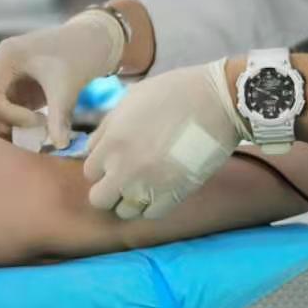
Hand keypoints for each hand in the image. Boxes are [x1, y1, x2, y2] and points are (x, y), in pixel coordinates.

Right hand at [0, 13, 124, 145]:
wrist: (88, 43)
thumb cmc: (77, 57)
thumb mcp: (67, 86)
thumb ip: (59, 116)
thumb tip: (60, 145)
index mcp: (5, 58)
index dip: (7, 114)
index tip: (38, 121)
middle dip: (2, 125)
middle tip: (31, 135)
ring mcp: (1, 80)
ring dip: (5, 129)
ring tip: (35, 135)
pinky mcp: (10, 91)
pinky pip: (0, 115)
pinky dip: (13, 128)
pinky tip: (36, 132)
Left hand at [82, 61, 246, 219]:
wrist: (217, 101)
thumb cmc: (174, 93)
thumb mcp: (130, 100)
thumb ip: (108, 127)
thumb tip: (96, 146)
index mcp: (111, 143)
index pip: (90, 171)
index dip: (102, 166)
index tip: (116, 160)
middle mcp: (124, 168)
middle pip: (100, 199)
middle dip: (109, 190)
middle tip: (124, 178)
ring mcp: (149, 185)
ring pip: (125, 212)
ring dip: (131, 201)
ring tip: (144, 186)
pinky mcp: (175, 195)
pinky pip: (152, 214)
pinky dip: (153, 206)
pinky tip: (161, 190)